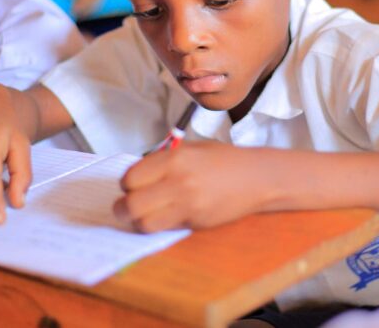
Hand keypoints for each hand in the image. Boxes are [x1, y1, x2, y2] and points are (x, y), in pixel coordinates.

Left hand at [113, 142, 271, 231]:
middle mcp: (178, 181)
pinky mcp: (195, 221)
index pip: (131, 178)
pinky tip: (163, 217)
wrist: (256, 177)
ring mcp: (187, 204)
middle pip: (131, 203)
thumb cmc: (223, 160)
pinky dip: (157, 225)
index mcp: (174, 158)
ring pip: (143, 222)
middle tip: (125, 205)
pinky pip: (164, 228)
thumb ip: (163, 161)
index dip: (127, 184)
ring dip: (137, 220)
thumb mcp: (190, 149)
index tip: (131, 185)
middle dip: (123, 207)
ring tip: (142, 215)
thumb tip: (137, 176)